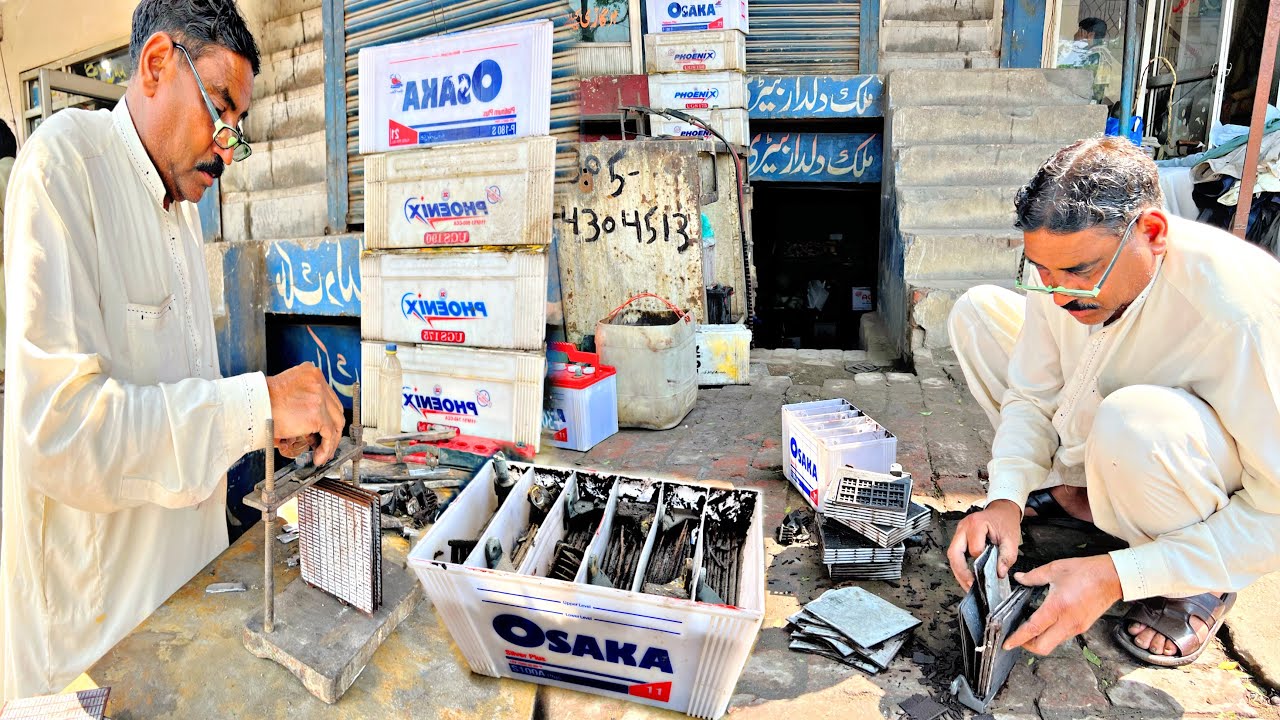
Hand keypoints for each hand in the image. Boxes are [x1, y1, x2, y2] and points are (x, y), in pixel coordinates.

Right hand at [265, 363, 345, 464]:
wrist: (251, 406)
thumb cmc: (260, 402)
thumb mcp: (286, 393)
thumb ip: (303, 400)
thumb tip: (312, 423)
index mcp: (311, 373)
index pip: (328, 397)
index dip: (328, 415)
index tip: (324, 428)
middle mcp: (318, 382)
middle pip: (335, 409)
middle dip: (331, 428)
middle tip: (324, 442)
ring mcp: (319, 397)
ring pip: (335, 422)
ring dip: (330, 441)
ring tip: (322, 453)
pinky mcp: (317, 415)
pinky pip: (329, 434)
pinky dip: (326, 448)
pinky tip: (319, 456)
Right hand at [947, 499, 1023, 590]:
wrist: (1002, 510)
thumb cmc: (1006, 521)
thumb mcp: (1011, 539)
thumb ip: (1007, 557)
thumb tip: (999, 573)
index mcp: (976, 524)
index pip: (975, 550)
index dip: (982, 563)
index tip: (991, 574)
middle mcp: (963, 527)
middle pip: (954, 554)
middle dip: (961, 573)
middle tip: (970, 586)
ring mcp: (959, 531)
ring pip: (952, 555)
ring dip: (959, 572)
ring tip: (968, 585)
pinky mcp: (959, 537)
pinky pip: (956, 553)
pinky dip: (960, 566)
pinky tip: (967, 576)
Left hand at [1002, 555, 1123, 654]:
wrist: (1113, 577)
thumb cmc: (1087, 572)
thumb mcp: (1055, 569)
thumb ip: (1034, 576)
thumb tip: (1019, 578)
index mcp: (1057, 607)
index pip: (1033, 629)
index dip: (1018, 638)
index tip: (1007, 643)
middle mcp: (1067, 622)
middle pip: (1043, 647)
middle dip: (1027, 646)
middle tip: (1017, 638)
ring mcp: (1077, 627)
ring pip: (1053, 643)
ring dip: (1039, 640)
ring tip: (1029, 629)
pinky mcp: (1083, 627)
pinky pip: (1062, 637)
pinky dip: (1051, 634)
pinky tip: (1045, 623)